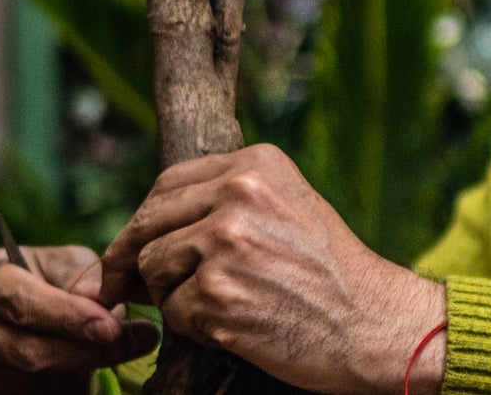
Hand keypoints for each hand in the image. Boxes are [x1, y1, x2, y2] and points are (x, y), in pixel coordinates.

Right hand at [0, 243, 159, 394]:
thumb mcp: (63, 263)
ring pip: (35, 381)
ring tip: (115, 347)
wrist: (20, 312)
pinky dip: (68, 385)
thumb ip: (82, 276)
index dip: (68, 317)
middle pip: (28, 351)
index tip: (111, 326)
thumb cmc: (45, 279)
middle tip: (136, 340)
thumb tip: (100, 299)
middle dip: (86, 350)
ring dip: (83, 368)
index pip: (22, 303)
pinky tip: (87, 367)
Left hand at [100, 145, 445, 394]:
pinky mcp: (218, 295)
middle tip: (119, 284)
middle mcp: (238, 193)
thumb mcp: (286, 203)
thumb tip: (152, 218)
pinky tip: (227, 326)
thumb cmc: (329, 269)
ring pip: (153, 266)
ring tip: (208, 305)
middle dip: (130, 256)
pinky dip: (190, 325)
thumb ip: (230, 195)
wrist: (372, 323)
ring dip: (167, 293)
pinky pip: (173, 310)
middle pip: (150, 220)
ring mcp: (226, 243)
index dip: (146, 217)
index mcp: (255, 164)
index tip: (133, 242)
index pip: (169, 182)